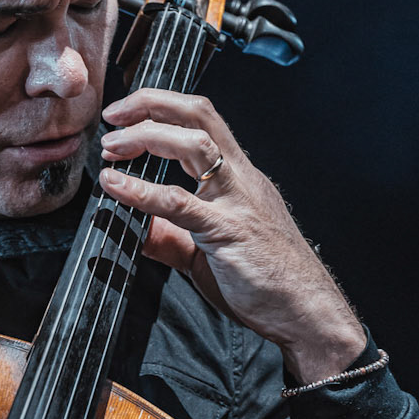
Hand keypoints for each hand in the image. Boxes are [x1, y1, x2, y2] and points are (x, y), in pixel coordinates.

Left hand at [99, 89, 365, 383]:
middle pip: (199, 115)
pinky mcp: (227, 231)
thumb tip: (135, 229)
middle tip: (113, 116)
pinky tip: (115, 186)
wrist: (306, 314)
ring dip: (147, 135)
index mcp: (239, 178)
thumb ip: (171, 238)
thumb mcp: (208, 254)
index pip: (202, 122)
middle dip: (152, 103)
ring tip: (112, 147)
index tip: (127, 117)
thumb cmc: (266, 284)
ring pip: (195, 143)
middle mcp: (241, 179)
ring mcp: (236, 201)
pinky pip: (179, 203)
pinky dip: (141, 190)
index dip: (162, 108)